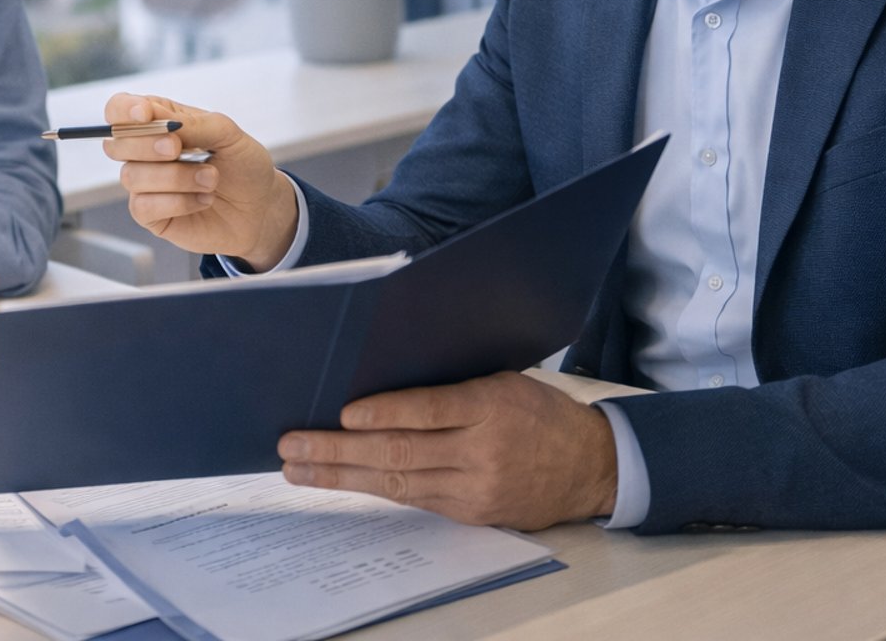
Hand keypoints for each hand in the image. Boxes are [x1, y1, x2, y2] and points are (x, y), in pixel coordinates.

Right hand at [101, 92, 299, 267]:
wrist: (261, 208)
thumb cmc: (243, 165)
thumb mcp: (228, 134)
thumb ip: (194, 124)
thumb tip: (161, 123)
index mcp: (158, 122)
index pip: (119, 109)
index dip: (124, 110)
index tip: (146, 115)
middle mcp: (144, 152)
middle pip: (116, 144)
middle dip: (146, 145)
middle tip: (178, 148)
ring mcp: (145, 185)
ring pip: (132, 176)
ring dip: (175, 177)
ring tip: (211, 179)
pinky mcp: (151, 215)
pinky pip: (143, 206)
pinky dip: (178, 202)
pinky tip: (203, 199)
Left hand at [277, 372, 618, 530]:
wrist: (592, 466)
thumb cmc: (540, 411)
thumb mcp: (504, 379)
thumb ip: (451, 383)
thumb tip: (381, 373)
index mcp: (492, 405)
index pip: (430, 410)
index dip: (384, 412)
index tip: (342, 414)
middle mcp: (482, 450)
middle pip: (401, 451)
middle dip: (339, 450)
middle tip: (293, 445)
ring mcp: (476, 487)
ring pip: (398, 483)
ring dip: (342, 476)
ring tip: (298, 468)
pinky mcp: (472, 512)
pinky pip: (414, 499)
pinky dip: (372, 489)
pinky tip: (338, 481)